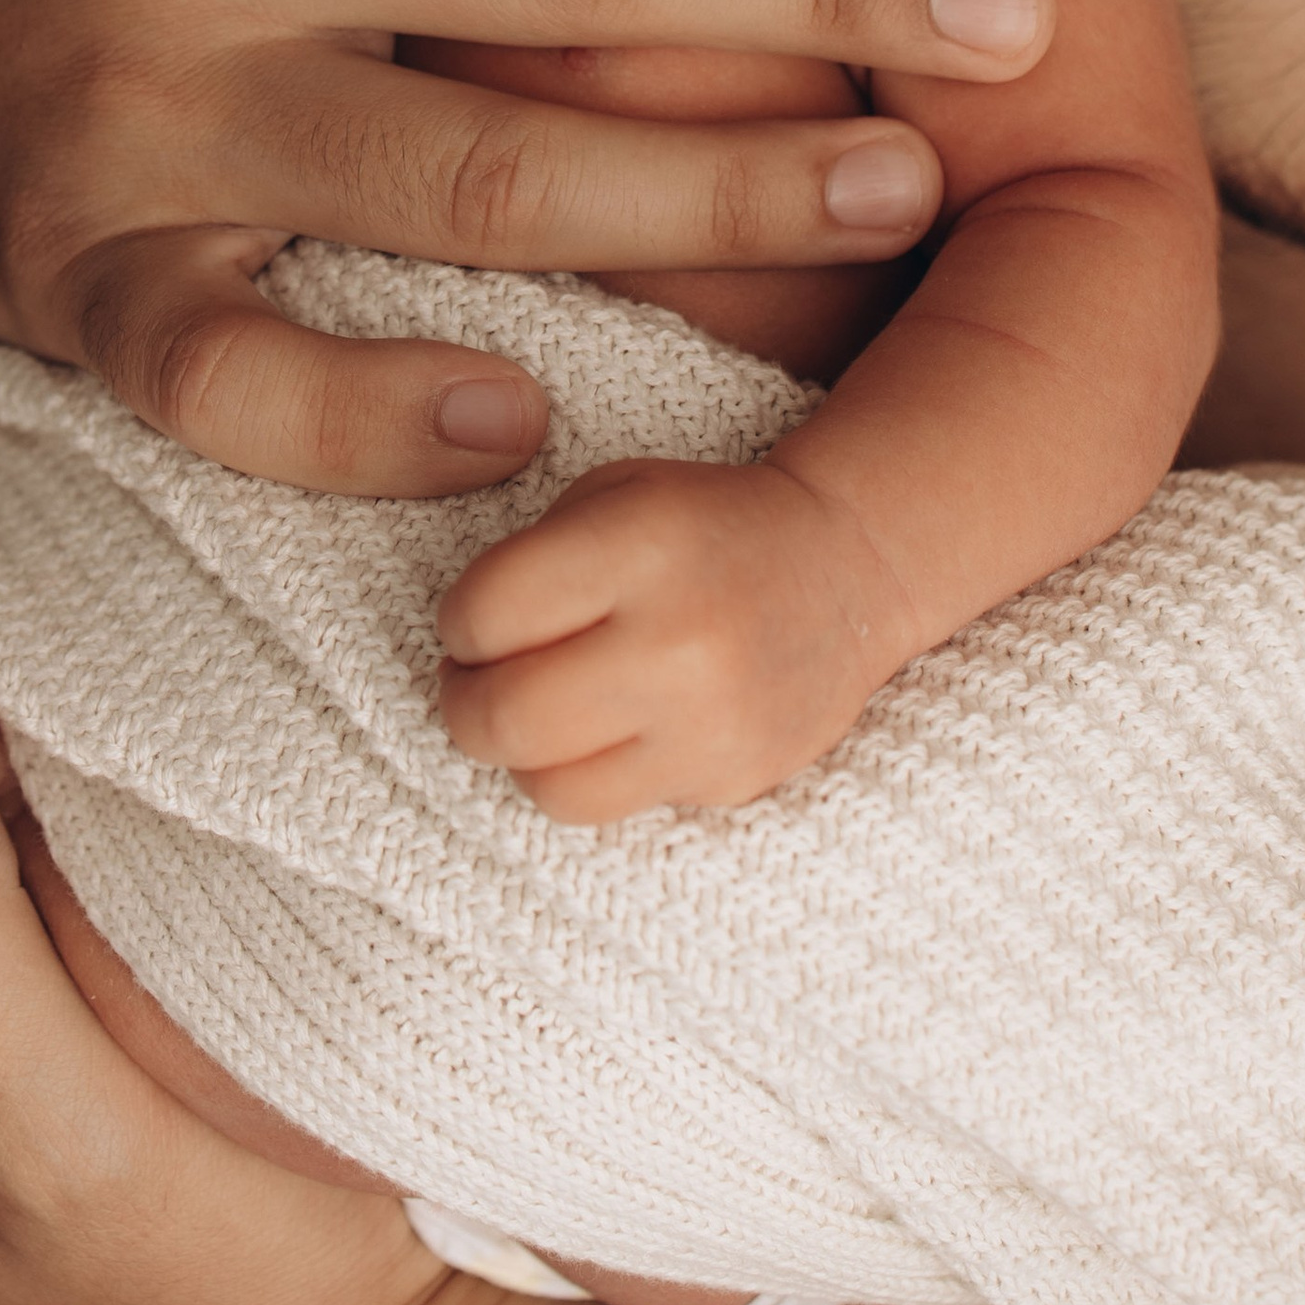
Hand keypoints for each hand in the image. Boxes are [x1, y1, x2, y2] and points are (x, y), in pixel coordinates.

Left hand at [436, 456, 914, 818]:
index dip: (457, 622)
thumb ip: (533, 557)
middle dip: (464, 701)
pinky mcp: (732, 781)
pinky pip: (613, 809)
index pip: (484, 613)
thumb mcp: (616, 494)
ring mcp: (709, 724)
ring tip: (535, 711)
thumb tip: (464, 645)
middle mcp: (677, 639)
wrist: (846, 570)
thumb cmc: (706, 526)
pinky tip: (602, 732)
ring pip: (547, 788)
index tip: (474, 620)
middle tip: (476, 678)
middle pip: (501, 717)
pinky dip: (589, 776)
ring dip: (520, 754)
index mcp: (640, 543)